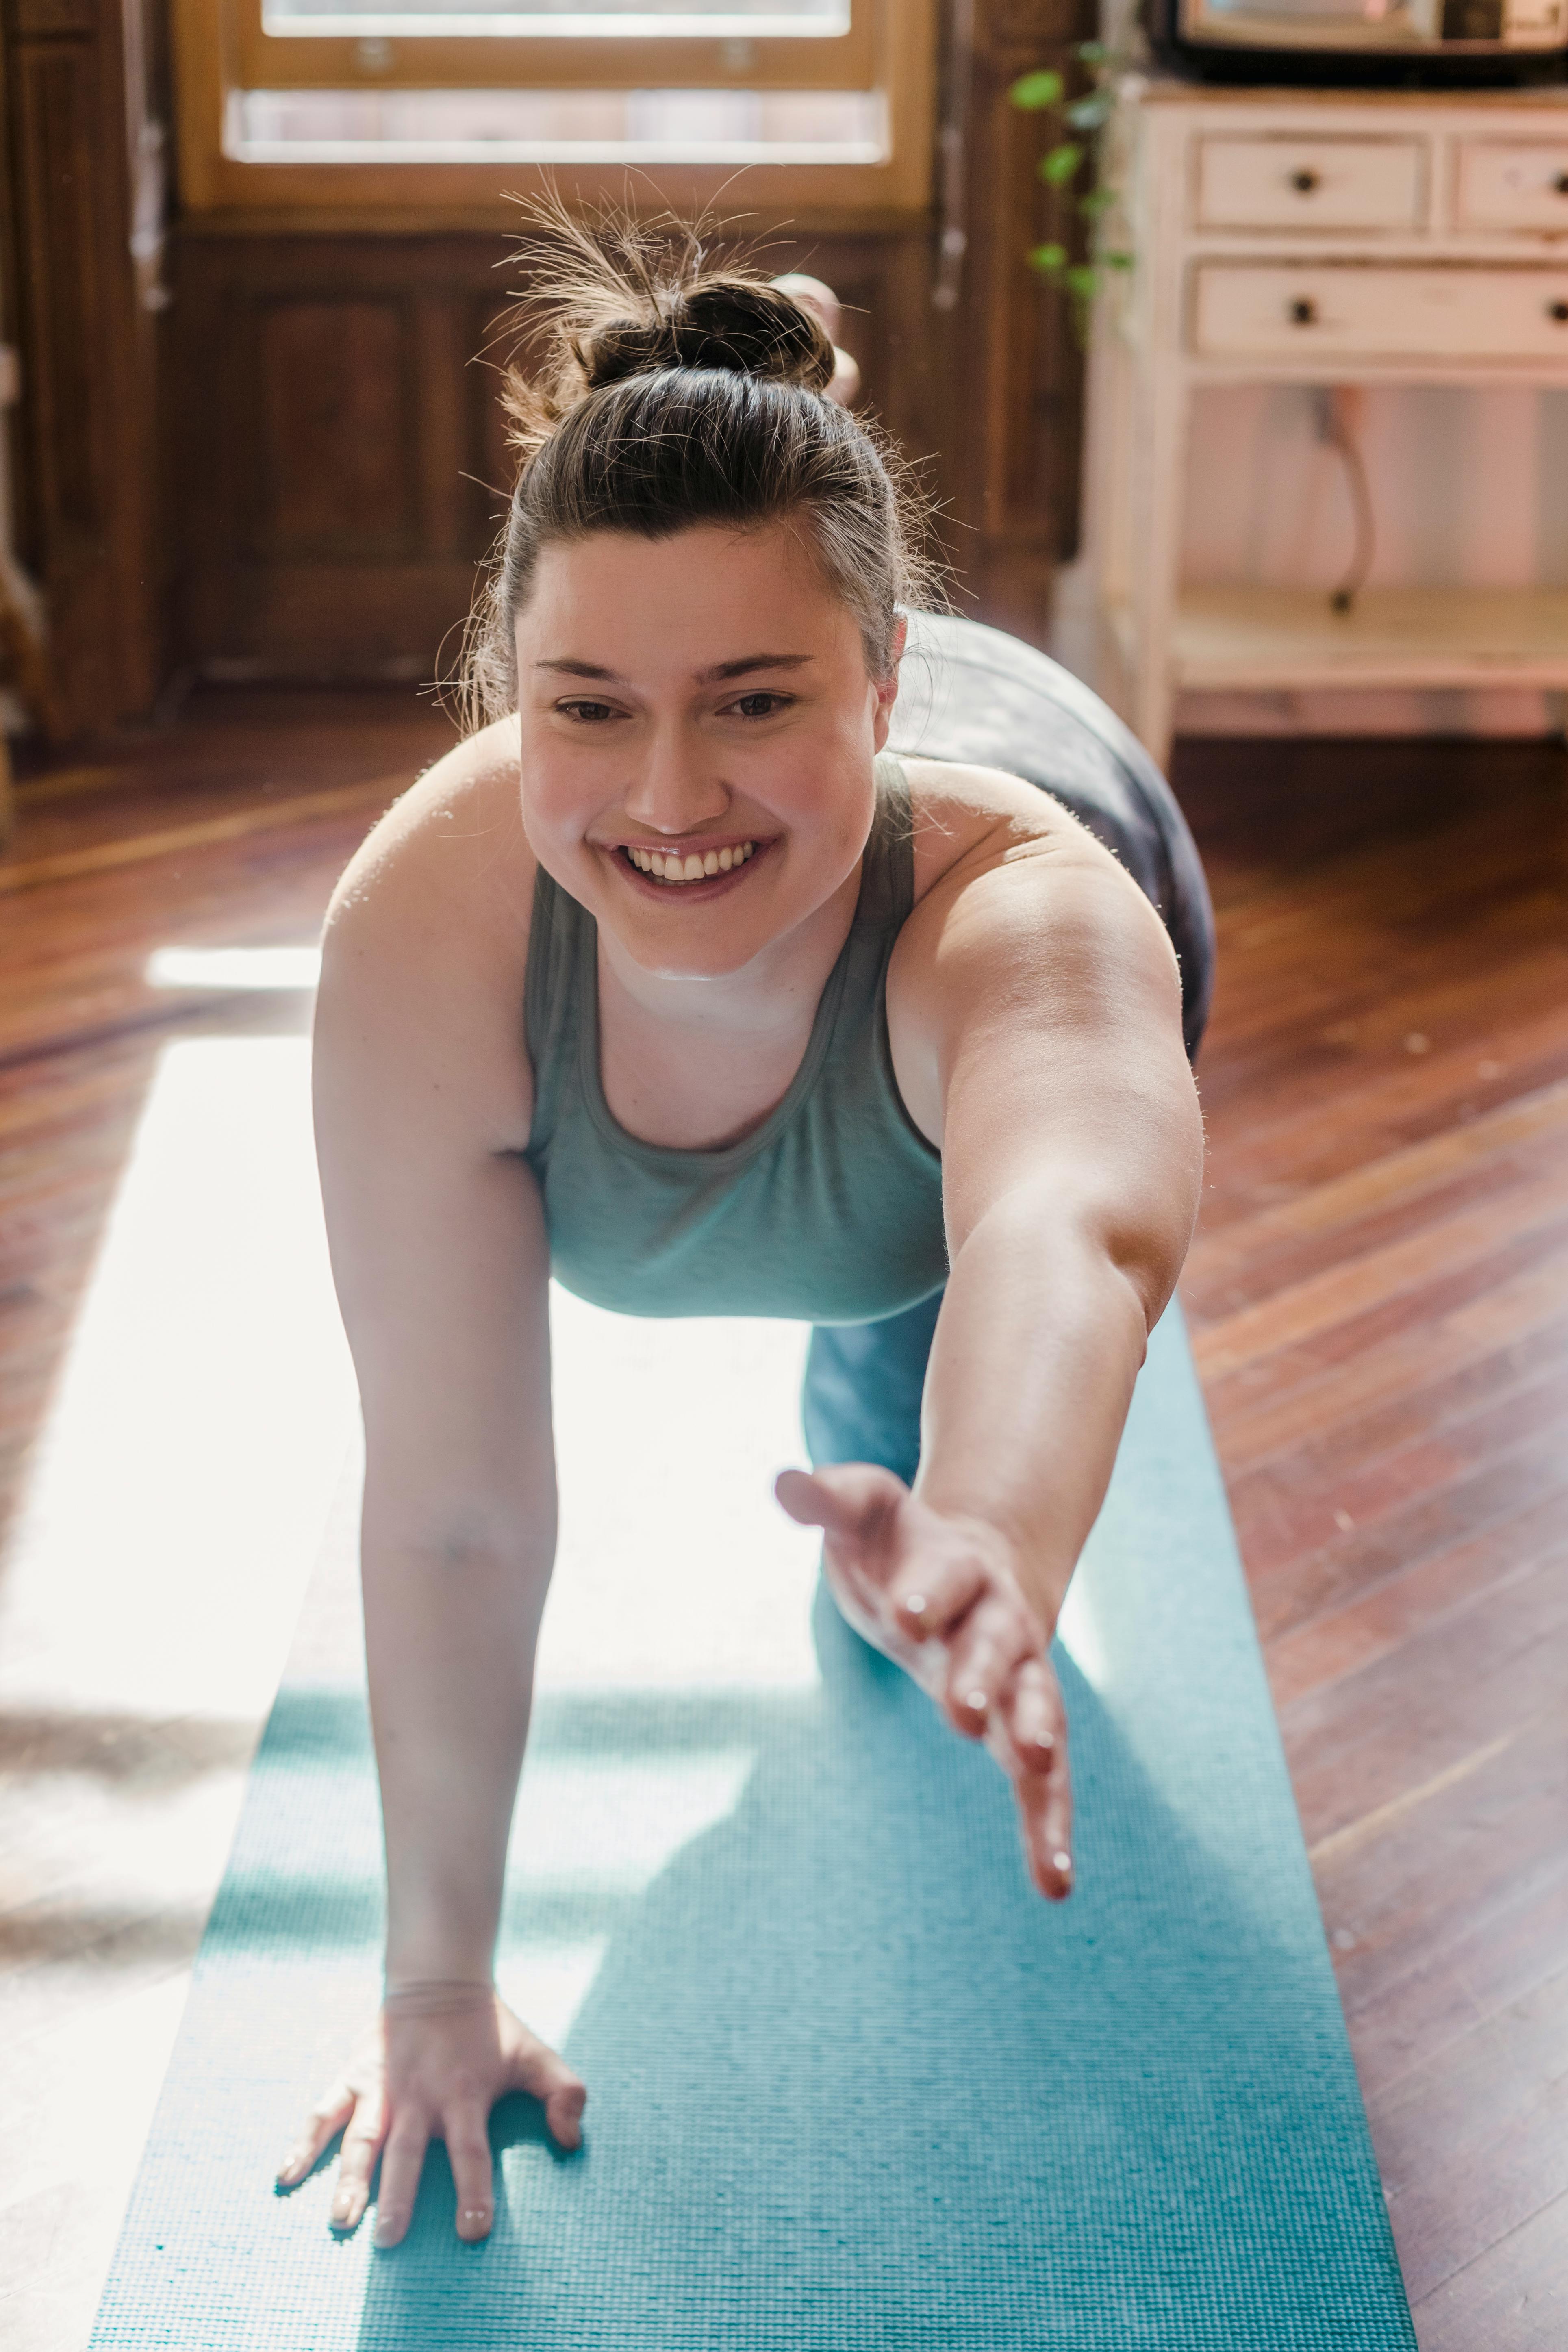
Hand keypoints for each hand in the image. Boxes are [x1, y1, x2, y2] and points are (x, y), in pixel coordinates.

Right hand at [274, 1980, 585, 2244]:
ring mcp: (382, 2087)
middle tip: (388, 2240)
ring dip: (350, 2179)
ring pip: (363, 2138)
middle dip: (398, 2196)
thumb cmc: (491, 2029)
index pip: (471, 2152)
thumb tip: (573, 2139)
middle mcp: (420, 2096)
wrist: (441, 1977)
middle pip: (408, 2152)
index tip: (474, 2231)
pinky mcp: (354, 2076)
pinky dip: (303, 2143)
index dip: (474, 2191)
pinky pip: (323, 2112)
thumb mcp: (536, 2055)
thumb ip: (565, 2093)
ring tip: (340, 2219)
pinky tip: (285, 2176)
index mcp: (464, 2096)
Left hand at [776, 1463, 1073, 1900]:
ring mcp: (1016, 1678)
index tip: (901, 1611)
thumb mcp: (864, 1510)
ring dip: (1038, 1743)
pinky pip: (1045, 1784)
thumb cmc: (901, 1541)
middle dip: (977, 1675)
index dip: (922, 1591)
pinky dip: (1049, 1828)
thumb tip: (782, 1484)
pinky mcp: (1020, 1732)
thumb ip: (828, 1498)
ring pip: (1038, 1711)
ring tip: (1038, 1775)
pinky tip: (1055, 1886)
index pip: (940, 1576)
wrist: (976, 1566)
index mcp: (955, 1566)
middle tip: (959, 1710)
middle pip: (991, 1646)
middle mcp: (996, 1622)